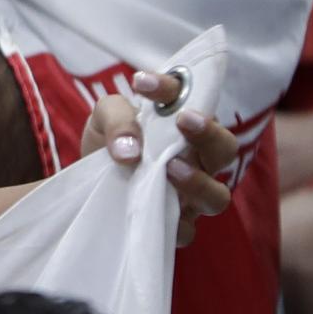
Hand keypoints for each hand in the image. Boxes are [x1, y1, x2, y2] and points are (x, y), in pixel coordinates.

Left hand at [82, 69, 239, 245]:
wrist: (88, 181)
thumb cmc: (110, 141)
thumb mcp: (104, 119)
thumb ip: (117, 119)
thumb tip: (130, 151)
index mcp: (187, 125)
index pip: (194, 100)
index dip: (172, 87)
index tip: (142, 82)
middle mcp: (198, 159)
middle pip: (224, 148)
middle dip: (209, 134)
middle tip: (184, 120)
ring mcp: (190, 195)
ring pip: (217, 196)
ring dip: (198, 182)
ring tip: (170, 168)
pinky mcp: (174, 225)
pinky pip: (186, 231)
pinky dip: (174, 224)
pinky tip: (153, 210)